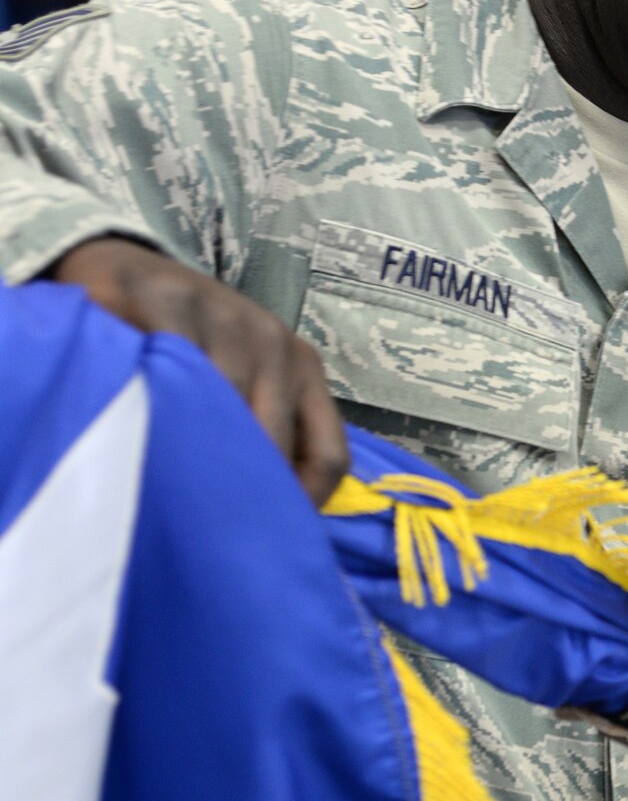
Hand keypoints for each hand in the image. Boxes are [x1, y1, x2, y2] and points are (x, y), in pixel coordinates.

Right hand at [49, 236, 348, 506]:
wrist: (127, 264)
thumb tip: (274, 520)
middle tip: (211, 532)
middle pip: (273, 440)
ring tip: (174, 492)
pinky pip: (169, 366)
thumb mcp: (246, 382)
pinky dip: (157, 403)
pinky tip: (142, 430)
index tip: (266, 536)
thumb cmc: (192, 342)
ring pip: (221, 407)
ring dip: (197, 454)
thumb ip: (266, 436)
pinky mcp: (164, 299)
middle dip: (243, 490)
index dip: (302, 505)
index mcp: (302, 368)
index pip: (328, 457)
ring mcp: (220, 316)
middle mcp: (271, 342)